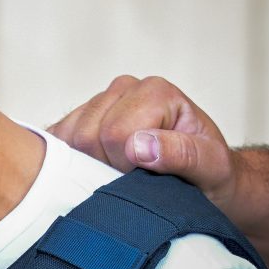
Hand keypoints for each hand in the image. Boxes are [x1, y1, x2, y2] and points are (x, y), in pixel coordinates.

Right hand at [48, 75, 237, 210]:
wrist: (206, 179)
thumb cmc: (211, 173)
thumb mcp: (212, 167)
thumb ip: (182, 154)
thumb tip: (139, 146)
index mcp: (155, 91)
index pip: (115, 133)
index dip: (127, 167)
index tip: (151, 178)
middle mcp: (124, 88)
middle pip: (86, 136)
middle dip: (106, 167)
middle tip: (136, 179)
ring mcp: (100, 102)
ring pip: (66, 140)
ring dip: (88, 167)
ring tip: (120, 175)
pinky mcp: (81, 119)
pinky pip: (56, 141)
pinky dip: (69, 163)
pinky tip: (94, 172)